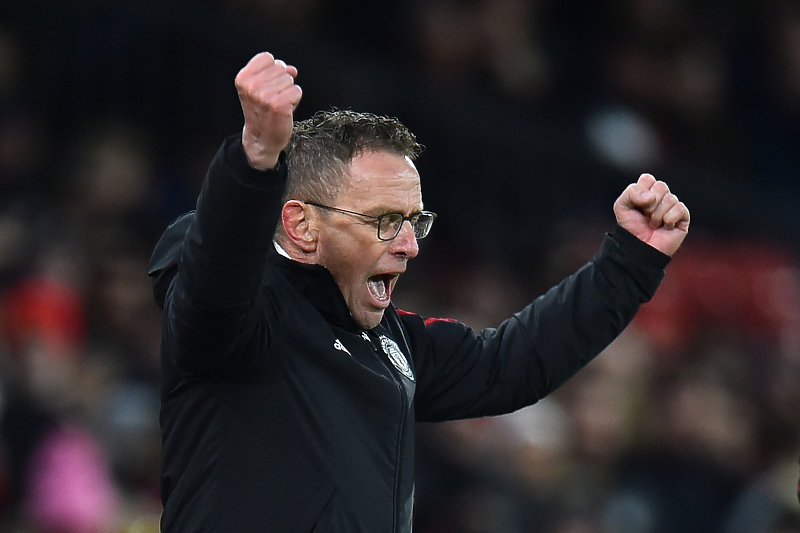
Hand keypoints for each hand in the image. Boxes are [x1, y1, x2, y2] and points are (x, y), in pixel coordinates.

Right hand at [235, 52, 302, 169]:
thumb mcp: (261, 88)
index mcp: (243, 78)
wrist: (262, 138)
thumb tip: (292, 69)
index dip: (273, 69)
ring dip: (289, 91)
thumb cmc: (263, 111)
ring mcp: (264, 96)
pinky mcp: (279, 105)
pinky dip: (295, 100)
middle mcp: (252, 86)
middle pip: (280, 67)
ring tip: (279, 104)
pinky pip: (297, 91)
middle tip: (273, 98)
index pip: (267, 57)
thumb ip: (275, 73)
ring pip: (290, 79)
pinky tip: (285, 109)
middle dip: (282, 81)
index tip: (267, 84)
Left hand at [613, 173, 689, 255]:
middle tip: (645, 215)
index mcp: (647, 191)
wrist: (639, 248)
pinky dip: (668, 219)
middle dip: (649, 204)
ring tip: (653, 224)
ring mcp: (673, 206)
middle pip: (661, 186)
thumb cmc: (631, 227)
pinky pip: (679, 209)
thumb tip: (650, 196)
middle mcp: (662, 196)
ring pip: (670, 198)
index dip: (641, 191)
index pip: (648, 179)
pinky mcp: (683, 216)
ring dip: (657, 215)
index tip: (637, 205)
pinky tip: (665, 227)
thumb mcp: (622, 206)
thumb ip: (631, 193)